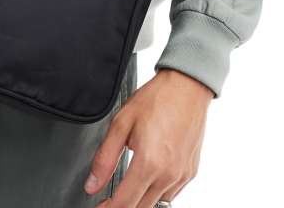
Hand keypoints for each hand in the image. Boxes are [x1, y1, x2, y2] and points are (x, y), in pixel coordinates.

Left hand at [85, 69, 213, 207]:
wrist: (187, 86)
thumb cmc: (157, 99)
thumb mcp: (122, 123)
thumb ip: (105, 157)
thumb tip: (92, 184)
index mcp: (149, 163)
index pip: (124, 204)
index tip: (98, 207)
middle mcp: (168, 174)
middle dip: (121, 207)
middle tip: (108, 200)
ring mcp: (182, 175)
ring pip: (157, 204)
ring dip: (139, 202)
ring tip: (126, 190)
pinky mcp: (191, 171)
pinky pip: (171, 195)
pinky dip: (157, 194)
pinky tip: (147, 181)